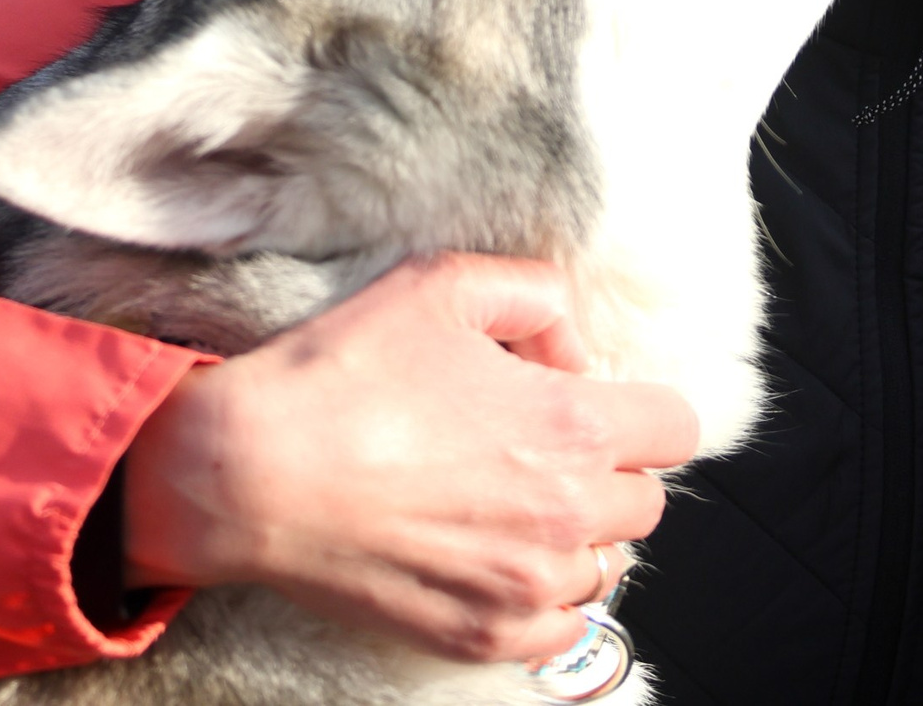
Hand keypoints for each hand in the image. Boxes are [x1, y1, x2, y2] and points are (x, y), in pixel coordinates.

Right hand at [123, 253, 697, 664]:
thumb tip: (571, 346)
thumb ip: (535, 296)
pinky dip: (544, 602)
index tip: (594, 404)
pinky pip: (561, 631)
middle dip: (609, 470)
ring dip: (578, 537)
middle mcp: (565, 512)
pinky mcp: (482, 634)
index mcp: (573, 424)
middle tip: (541, 451)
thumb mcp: (444, 286)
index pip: (676, 427)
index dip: (639, 408)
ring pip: (606, 566)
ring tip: (512, 507)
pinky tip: (498, 563)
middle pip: (646, 500)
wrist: (246, 474)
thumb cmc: (341, 375)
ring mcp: (525, 584)